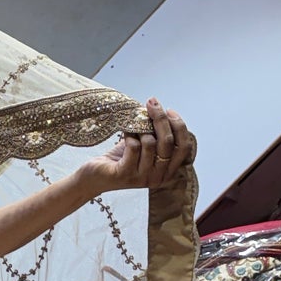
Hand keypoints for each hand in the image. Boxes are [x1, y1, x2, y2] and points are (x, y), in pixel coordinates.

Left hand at [79, 99, 193, 195]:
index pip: (184, 147)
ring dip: (140, 129)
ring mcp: (142, 178)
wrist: (96, 176)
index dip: (179, 126)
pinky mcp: (125, 174)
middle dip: (160, 118)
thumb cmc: (121, 159)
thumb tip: (161, 111)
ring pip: (150, 143)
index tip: (169, 110)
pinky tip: (124, 135)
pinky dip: (129, 135)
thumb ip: (157, 134)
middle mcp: (158, 177)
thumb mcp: (145, 146)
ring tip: (132, 126)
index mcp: (168, 171)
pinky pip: (134, 147)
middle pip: (168, 142)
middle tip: (151, 103)